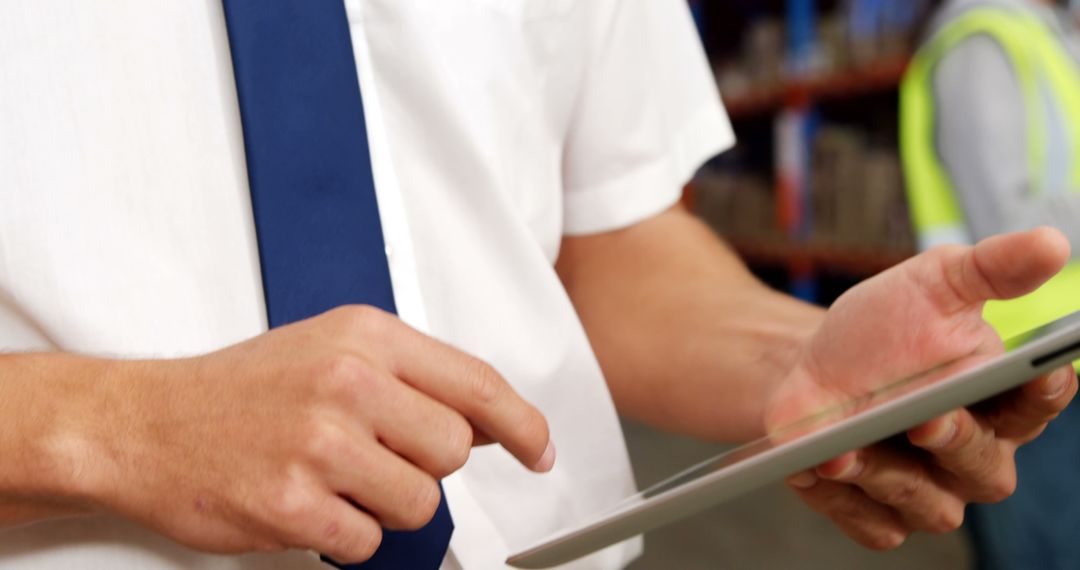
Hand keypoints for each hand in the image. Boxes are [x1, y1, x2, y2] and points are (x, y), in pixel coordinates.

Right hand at [69, 306, 552, 561]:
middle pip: (453, 450)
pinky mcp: (293, 504)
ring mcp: (319, 443)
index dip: (522, 424)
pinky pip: (368, 542)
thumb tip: (487, 420)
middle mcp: (348, 382)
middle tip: (374, 458)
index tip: (539, 450)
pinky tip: (309, 504)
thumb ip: (412, 377)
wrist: (145, 423)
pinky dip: (347, 535)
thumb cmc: (240, 389)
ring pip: (419, 502)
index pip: (476, 382)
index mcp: (366, 338)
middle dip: (425, 466)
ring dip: (385, 505)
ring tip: (335, 481)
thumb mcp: (332, 350)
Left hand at [765, 228, 1076, 548]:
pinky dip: (846, 501)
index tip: (1043, 372)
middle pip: (986, 470)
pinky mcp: (876, 513)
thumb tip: (1052, 244)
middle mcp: (971, 454)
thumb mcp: (932, 283)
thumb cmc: (880, 328)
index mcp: (1000, 399)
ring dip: (889, 476)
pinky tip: (821, 469)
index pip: (1039, 402)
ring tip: (846, 448)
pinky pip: (874, 525)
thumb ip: (992, 268)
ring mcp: (926, 490)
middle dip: (957, 442)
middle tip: (928, 417)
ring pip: (930, 506)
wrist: (806, 365)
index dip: (1044, 393)